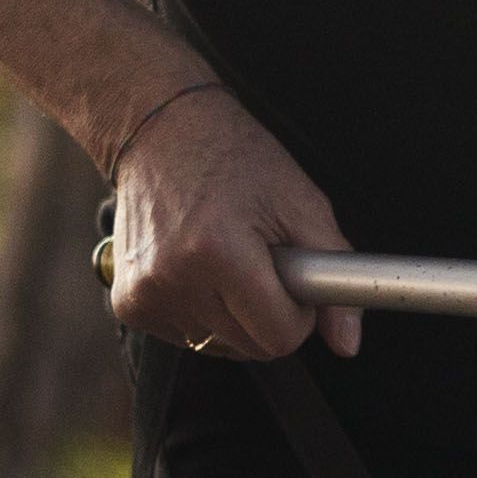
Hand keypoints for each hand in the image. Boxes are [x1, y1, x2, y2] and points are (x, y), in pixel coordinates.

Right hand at [106, 83, 361, 359]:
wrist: (159, 131)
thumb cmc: (235, 159)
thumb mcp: (300, 204)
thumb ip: (334, 276)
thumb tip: (348, 344)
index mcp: (218, 251)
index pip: (278, 337)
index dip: (298, 315)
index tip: (293, 282)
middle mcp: (173, 277)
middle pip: (251, 347)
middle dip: (267, 313)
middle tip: (261, 262)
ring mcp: (145, 294)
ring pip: (219, 345)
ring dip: (233, 314)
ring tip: (225, 257)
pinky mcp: (128, 303)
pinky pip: (187, 336)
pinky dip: (202, 313)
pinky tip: (196, 267)